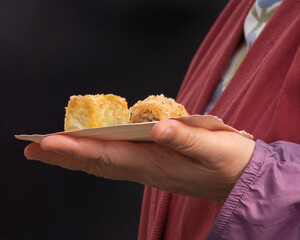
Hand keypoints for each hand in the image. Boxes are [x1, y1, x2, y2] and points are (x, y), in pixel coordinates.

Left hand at [24, 119, 254, 201]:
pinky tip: (88, 150)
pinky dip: (95, 155)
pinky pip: (116, 161)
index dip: (77, 148)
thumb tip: (157, 129)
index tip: (47, 142)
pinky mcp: (153, 163)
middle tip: (33, 149)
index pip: (109, 156)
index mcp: (158, 163)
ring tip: (51, 150)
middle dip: (65, 155)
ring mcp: (148, 168)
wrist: (241, 178)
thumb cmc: (230, 162)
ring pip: (104, 163)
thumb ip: (186, 139)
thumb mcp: (215, 147)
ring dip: (76, 156)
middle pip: (98, 162)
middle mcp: (147, 168)